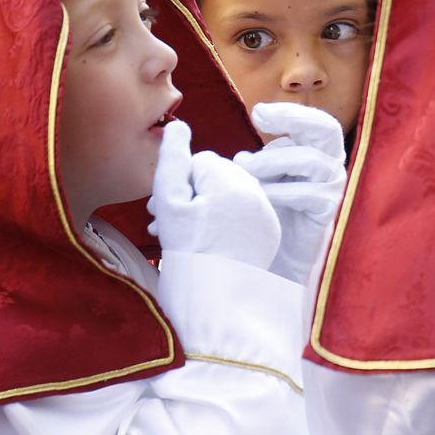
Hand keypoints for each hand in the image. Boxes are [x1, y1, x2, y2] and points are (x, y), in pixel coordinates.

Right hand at [147, 119, 281, 269]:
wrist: (215, 309)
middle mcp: (257, 194)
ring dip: (207, 209)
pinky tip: (208, 245)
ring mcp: (266, 215)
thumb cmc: (185, 256)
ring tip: (186, 238)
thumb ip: (171, 160)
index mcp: (233, 183)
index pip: (199, 161)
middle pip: (217, 177)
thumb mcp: (168, 204)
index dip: (178, 184)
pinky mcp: (270, 235)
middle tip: (168, 225)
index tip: (165, 211)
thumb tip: (178, 126)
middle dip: (193, 195)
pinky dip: (226, 224)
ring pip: (230, 195)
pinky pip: (244, 215)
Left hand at [233, 102, 345, 285]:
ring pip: (312, 160)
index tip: (257, 113)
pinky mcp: (329, 211)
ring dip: (274, 161)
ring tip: (245, 171)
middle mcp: (328, 164)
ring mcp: (332, 187)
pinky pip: (310, 194)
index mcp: (312, 150)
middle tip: (259, 121)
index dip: (289, 112)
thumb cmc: (261, 214)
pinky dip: (281, 193)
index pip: (312, 121)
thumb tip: (227, 151)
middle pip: (326, 128)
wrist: (270, 259)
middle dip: (294, 118)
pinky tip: (261, 199)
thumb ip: (250, 161)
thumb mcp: (254, 180)